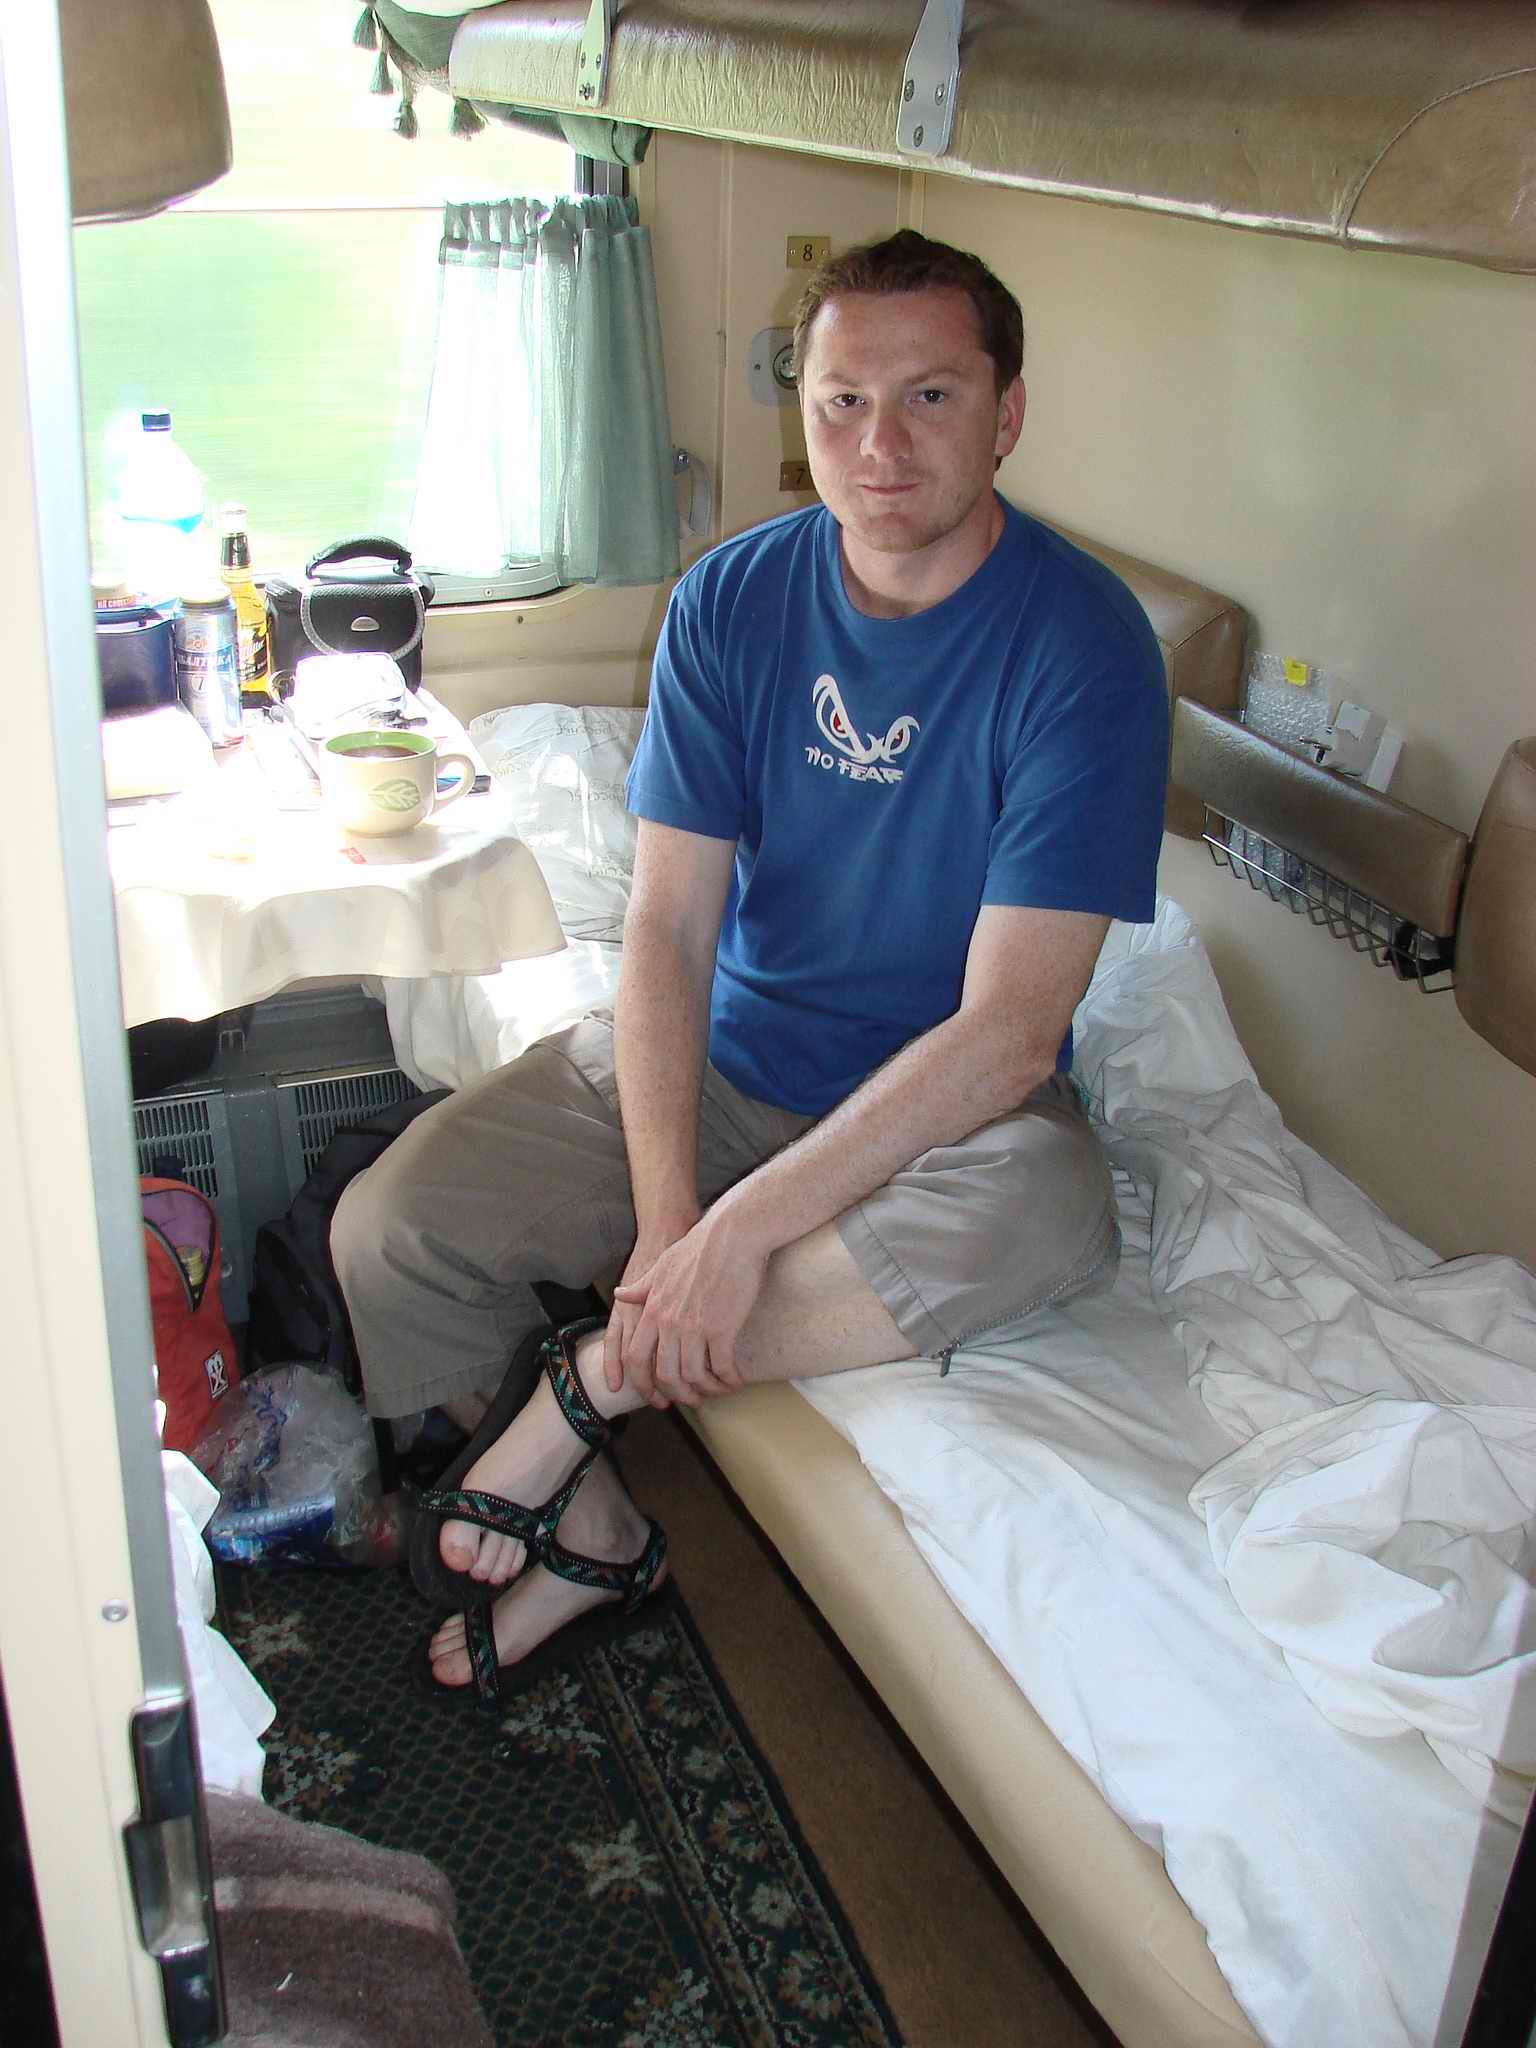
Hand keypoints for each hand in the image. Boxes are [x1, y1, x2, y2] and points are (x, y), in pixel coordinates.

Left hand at [611, 1209, 767, 1408]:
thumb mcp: (662, 1265)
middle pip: (665, 1374)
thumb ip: (641, 1287)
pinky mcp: (721, 1328)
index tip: (655, 1396)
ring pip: (694, 1376)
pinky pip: (722, 1367)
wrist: (732, 1235)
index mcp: (652, 1309)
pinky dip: (729, 1379)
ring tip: (720, 1388)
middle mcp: (668, 1322)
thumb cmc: (700, 1247)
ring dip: (708, 1389)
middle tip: (693, 1400)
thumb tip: (620, 1294)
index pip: (636, 1357)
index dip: (644, 1383)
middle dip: (679, 1394)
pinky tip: (737, 1379)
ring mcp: (694, 1327)